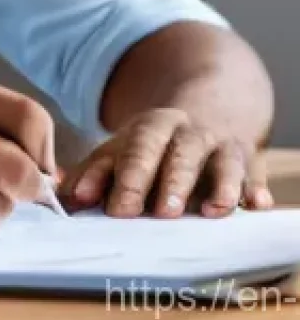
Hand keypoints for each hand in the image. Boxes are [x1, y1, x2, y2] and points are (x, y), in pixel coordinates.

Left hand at [58, 107, 274, 218]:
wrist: (210, 107)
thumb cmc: (155, 145)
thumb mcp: (123, 150)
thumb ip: (94, 174)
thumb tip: (65, 198)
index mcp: (148, 129)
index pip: (131, 151)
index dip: (122, 178)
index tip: (113, 209)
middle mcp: (184, 134)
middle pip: (173, 154)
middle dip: (166, 181)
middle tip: (161, 211)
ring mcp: (218, 146)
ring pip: (217, 162)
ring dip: (214, 186)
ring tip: (211, 211)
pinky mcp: (248, 162)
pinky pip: (253, 175)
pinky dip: (254, 189)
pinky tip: (254, 205)